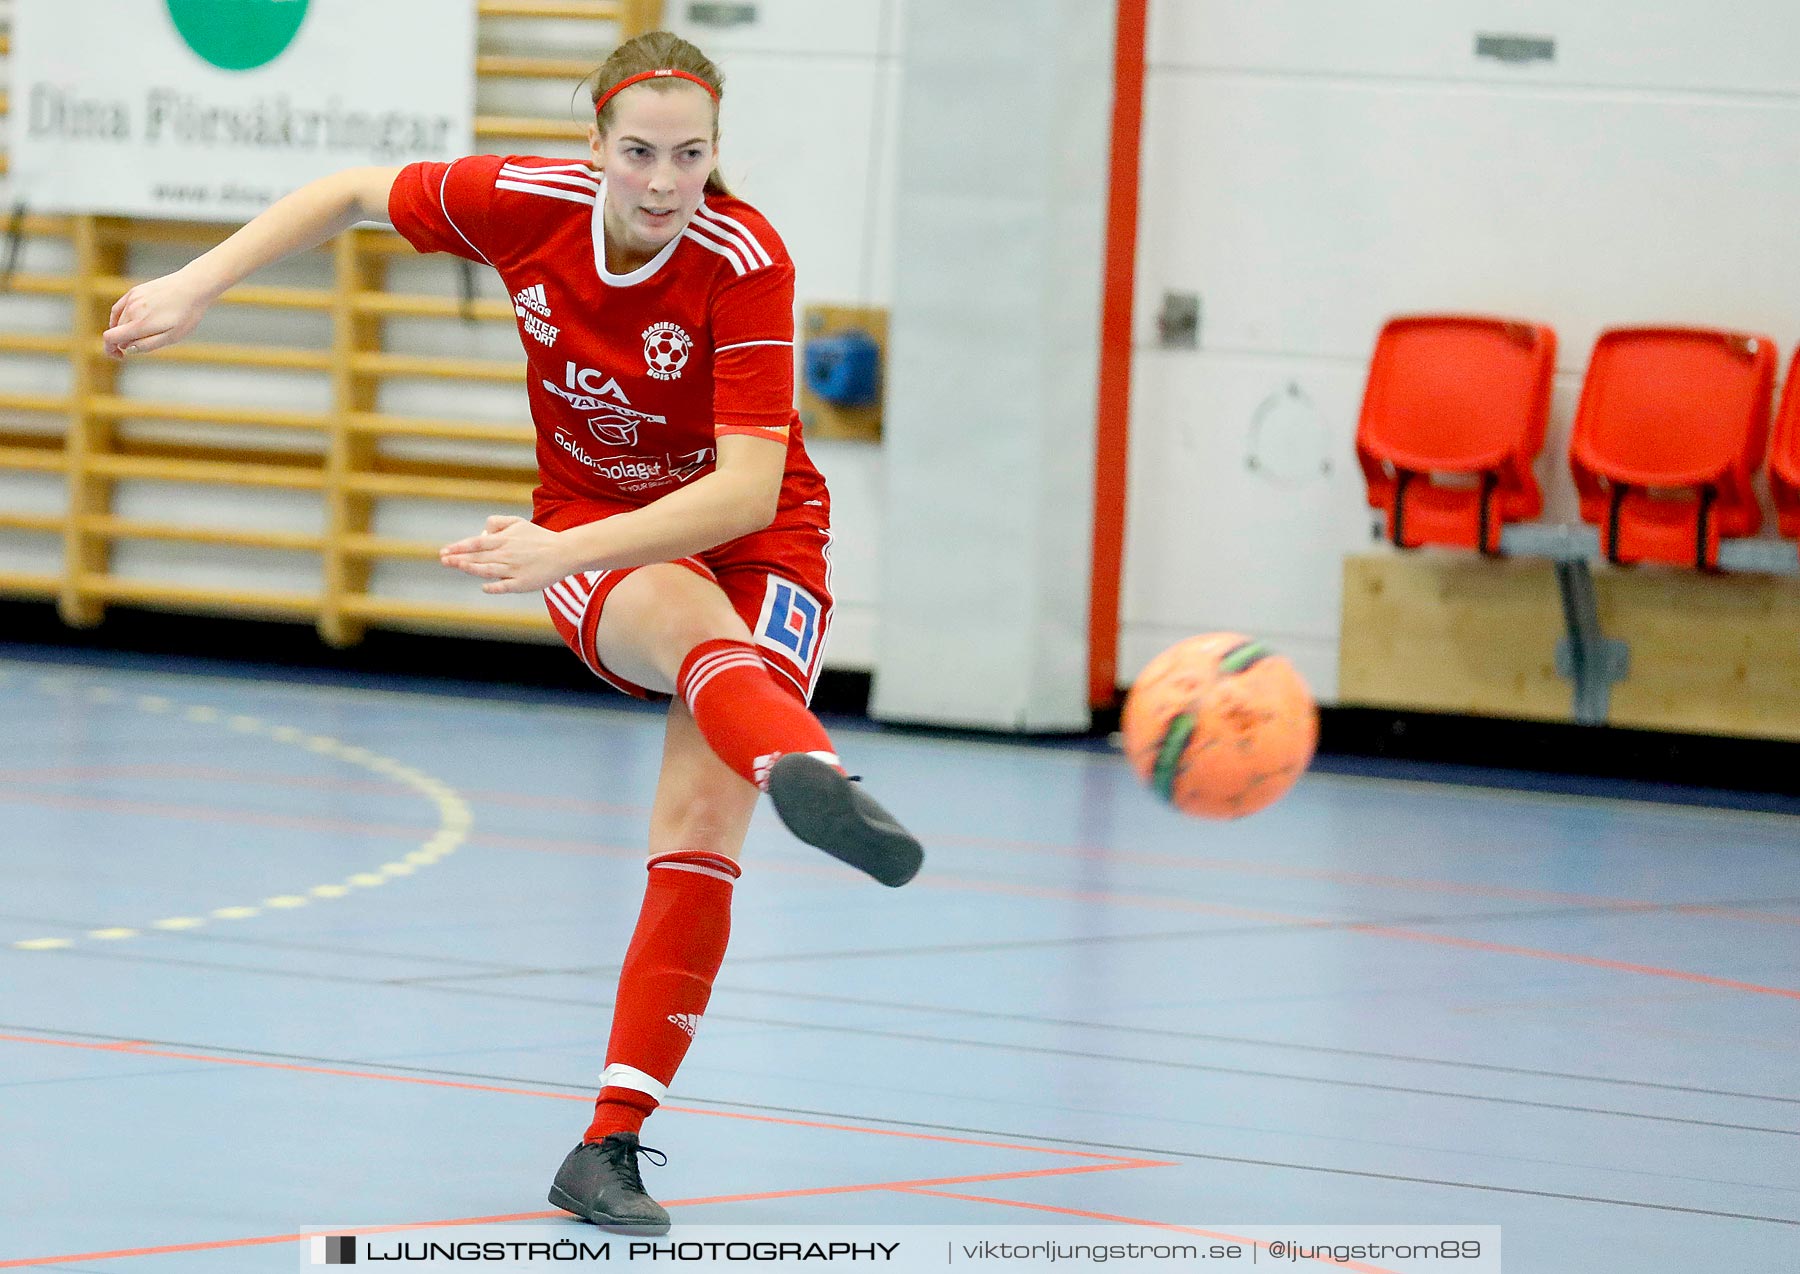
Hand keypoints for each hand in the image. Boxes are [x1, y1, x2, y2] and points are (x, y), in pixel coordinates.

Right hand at [102, 268, 218, 358]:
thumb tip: (127, 348)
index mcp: (140, 324)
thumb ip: (147, 344)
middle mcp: (132, 310)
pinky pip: (120, 307)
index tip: (120, 356)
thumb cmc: (186, 314)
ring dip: (124, 329)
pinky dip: (121, 317)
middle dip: (123, 340)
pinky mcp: (135, 291)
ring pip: (118, 319)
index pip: (110, 338)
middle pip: (116, 330)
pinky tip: (130, 322)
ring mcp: (132, 298)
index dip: (110, 350)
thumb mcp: (172, 337)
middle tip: (141, 345)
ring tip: (144, 332)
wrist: (193, 286)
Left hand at [440, 515, 574, 594]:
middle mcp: (507, 554)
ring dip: (471, 568)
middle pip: (478, 556)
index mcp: (505, 540)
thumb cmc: (539, 538)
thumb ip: (498, 523)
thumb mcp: (518, 522)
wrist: (564, 552)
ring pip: (488, 569)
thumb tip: (481, 531)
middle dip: (458, 558)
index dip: (459, 547)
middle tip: (443, 560)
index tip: (444, 551)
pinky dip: (493, 586)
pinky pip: (505, 586)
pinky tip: (484, 586)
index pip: (476, 543)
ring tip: (458, 566)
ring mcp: (514, 569)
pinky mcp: (523, 583)